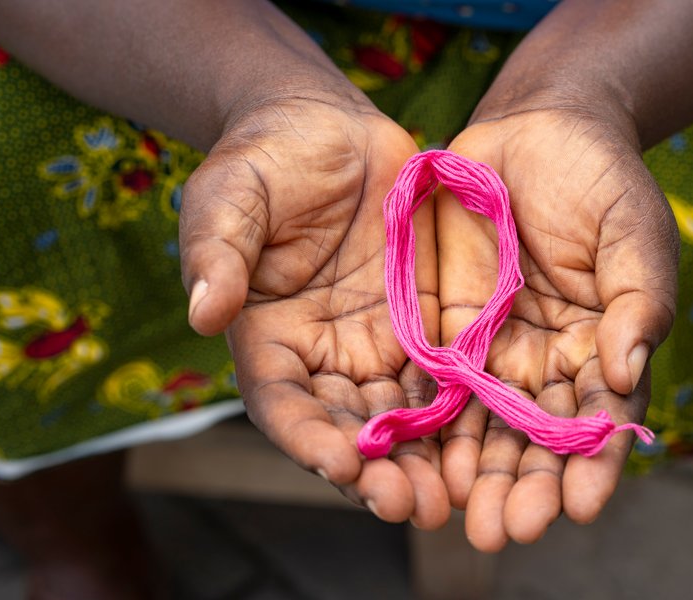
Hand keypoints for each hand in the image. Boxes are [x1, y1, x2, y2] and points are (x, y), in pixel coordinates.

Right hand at [179, 95, 449, 528]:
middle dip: (376, 471)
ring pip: (400, 414)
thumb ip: (218, 252)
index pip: (283, 403)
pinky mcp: (422, 322)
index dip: (308, 437)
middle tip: (410, 507)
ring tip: (451, 498)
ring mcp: (376, 342)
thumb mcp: (229, 196)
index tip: (340, 463)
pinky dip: (460, 411)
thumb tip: (205, 315)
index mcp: (269, 338)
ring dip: (424, 459)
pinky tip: (487, 439)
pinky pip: (444, 373)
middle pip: (347, 426)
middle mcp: (323, 355)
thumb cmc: (265, 158)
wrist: (326, 127)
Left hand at [437, 108, 678, 549]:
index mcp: (602, 351)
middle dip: (524, 487)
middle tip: (507, 532)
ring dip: (475, 474)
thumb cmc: (602, 183)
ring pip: (484, 426)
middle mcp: (547, 364)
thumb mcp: (635, 236)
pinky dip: (431, 424)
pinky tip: (421, 461)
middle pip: (536, 439)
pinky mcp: (445, 327)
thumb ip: (636, 303)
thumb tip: (627, 373)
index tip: (581, 506)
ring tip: (461, 519)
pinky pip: (436, 383)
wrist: (537, 134)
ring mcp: (495, 350)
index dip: (593, 466)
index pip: (601, 421)